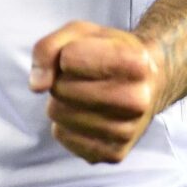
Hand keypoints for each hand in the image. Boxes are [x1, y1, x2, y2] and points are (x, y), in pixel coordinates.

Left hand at [29, 20, 166, 163]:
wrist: (149, 82)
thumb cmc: (108, 51)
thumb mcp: (79, 33)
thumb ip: (48, 48)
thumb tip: (37, 86)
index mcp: (134, 62)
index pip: (68, 59)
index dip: (67, 53)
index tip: (86, 53)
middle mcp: (137, 100)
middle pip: (60, 89)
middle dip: (62, 79)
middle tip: (85, 77)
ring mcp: (128, 131)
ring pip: (58, 114)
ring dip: (63, 102)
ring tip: (88, 94)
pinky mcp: (114, 154)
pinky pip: (62, 135)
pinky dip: (66, 123)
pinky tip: (88, 114)